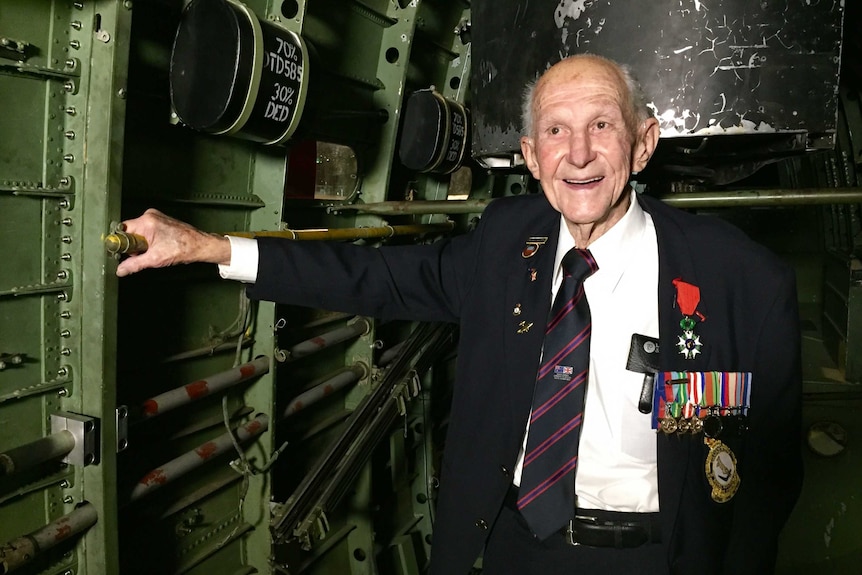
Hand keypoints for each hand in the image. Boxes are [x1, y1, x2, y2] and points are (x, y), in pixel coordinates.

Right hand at [115, 208, 230, 276]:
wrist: (200, 246)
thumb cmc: (182, 249)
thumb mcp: (154, 259)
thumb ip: (134, 264)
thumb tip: (120, 270)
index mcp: (146, 221)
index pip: (122, 230)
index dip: (121, 243)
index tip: (122, 253)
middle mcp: (150, 215)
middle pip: (130, 231)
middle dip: (133, 245)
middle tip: (143, 254)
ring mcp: (156, 217)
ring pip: (139, 232)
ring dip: (142, 244)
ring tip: (154, 251)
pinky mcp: (161, 221)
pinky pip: (147, 231)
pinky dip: (149, 241)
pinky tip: (158, 247)